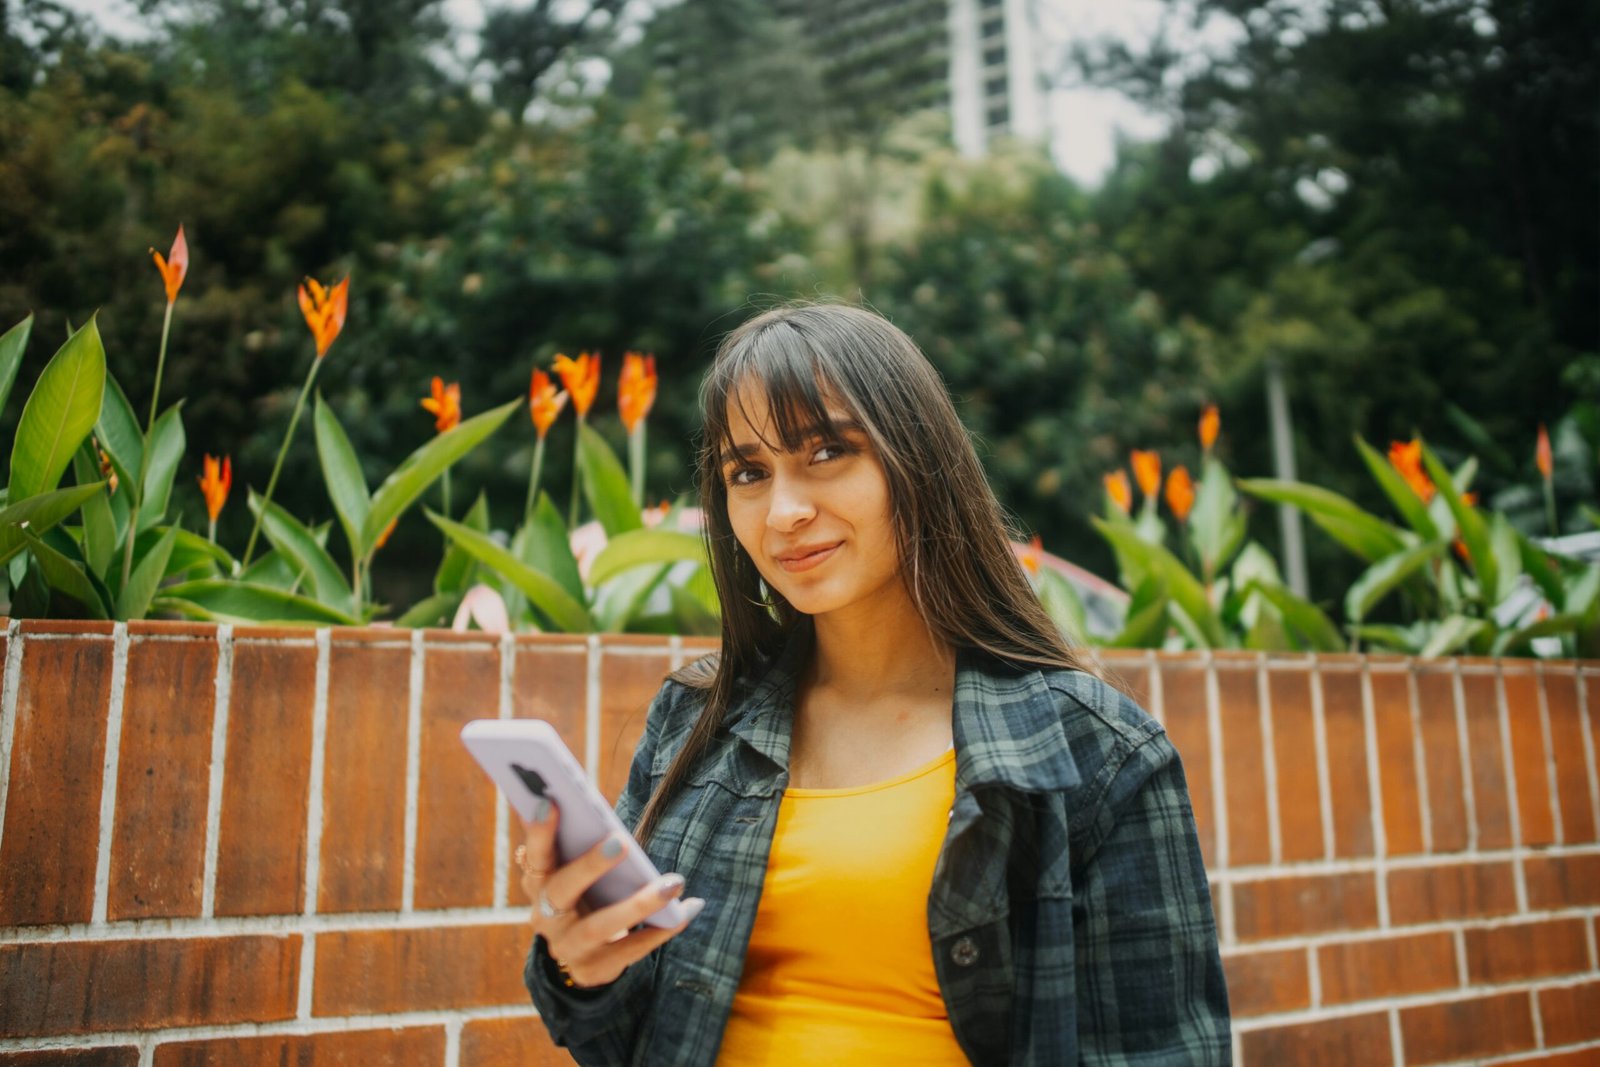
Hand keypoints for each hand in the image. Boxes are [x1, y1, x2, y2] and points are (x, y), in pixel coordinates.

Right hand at [516, 797, 703, 989]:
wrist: (582, 955)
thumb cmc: (585, 894)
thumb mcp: (573, 871)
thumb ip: (575, 843)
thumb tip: (585, 804)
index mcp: (538, 883)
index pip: (535, 855)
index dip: (539, 832)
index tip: (550, 803)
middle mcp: (545, 917)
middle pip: (562, 890)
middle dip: (589, 864)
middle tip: (621, 840)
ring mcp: (567, 947)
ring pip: (599, 927)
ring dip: (638, 904)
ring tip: (674, 883)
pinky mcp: (593, 970)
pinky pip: (629, 951)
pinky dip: (659, 931)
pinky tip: (685, 911)